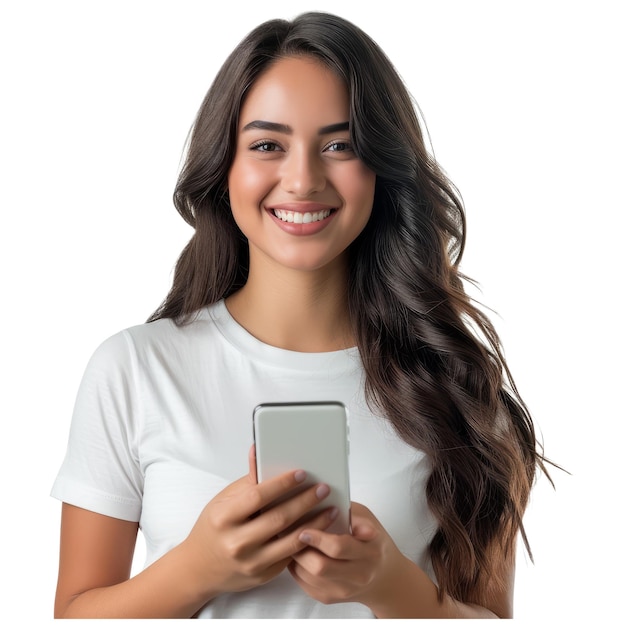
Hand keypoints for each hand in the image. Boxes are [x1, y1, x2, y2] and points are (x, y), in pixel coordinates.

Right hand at [182, 446, 337, 598]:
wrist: (199, 569)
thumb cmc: (214, 527)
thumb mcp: (223, 501)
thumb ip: (247, 481)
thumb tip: (259, 450)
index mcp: (224, 518)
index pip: (258, 497)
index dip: (282, 484)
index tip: (302, 473)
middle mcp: (237, 542)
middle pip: (279, 518)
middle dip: (305, 501)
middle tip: (323, 488)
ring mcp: (251, 562)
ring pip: (291, 540)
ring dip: (315, 523)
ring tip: (331, 509)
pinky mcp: (263, 575)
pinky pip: (291, 556)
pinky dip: (307, 540)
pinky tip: (320, 528)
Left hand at [288, 502, 409, 607]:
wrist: (384, 577)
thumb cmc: (373, 541)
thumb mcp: (368, 519)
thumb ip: (349, 511)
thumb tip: (324, 501)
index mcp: (370, 551)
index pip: (339, 547)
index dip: (318, 538)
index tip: (304, 528)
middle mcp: (359, 574)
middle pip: (320, 567)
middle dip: (301, 549)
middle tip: (291, 534)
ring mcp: (344, 590)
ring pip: (309, 576)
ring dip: (295, 557)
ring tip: (290, 541)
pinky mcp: (330, 598)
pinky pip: (305, 584)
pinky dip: (296, 567)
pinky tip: (296, 553)